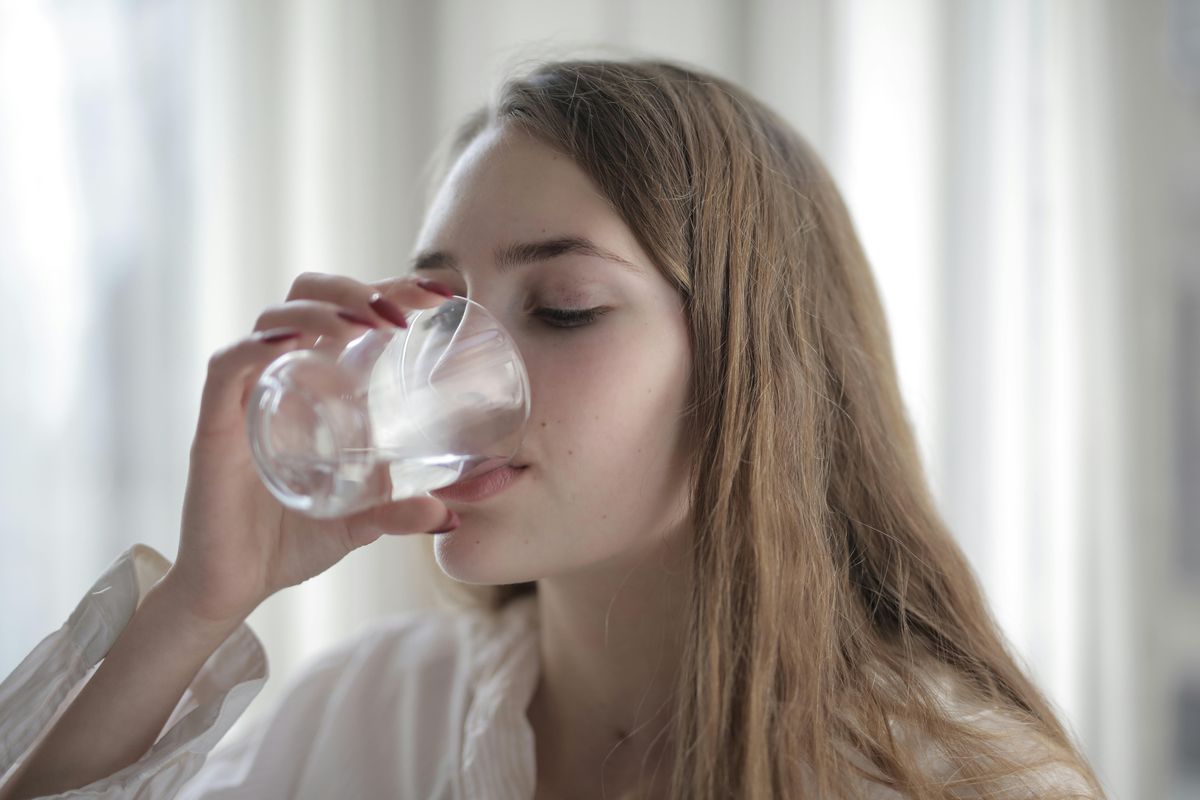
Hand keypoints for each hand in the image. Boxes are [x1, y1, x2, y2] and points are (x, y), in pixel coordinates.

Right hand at [161, 273, 458, 624]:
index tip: (439, 294)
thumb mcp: (360, 523)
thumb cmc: (290, 541)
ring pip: (273, 319)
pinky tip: (292, 342)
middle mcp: (280, 377)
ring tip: (364, 324)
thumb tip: (449, 516)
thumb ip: (399, 513)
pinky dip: (257, 346)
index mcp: (315, 384)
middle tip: (401, 312)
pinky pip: (228, 367)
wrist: (232, 588)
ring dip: (321, 309)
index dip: (390, 289)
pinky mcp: (214, 425)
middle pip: (308, 296)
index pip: (348, 312)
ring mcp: (245, 397)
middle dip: (355, 288)